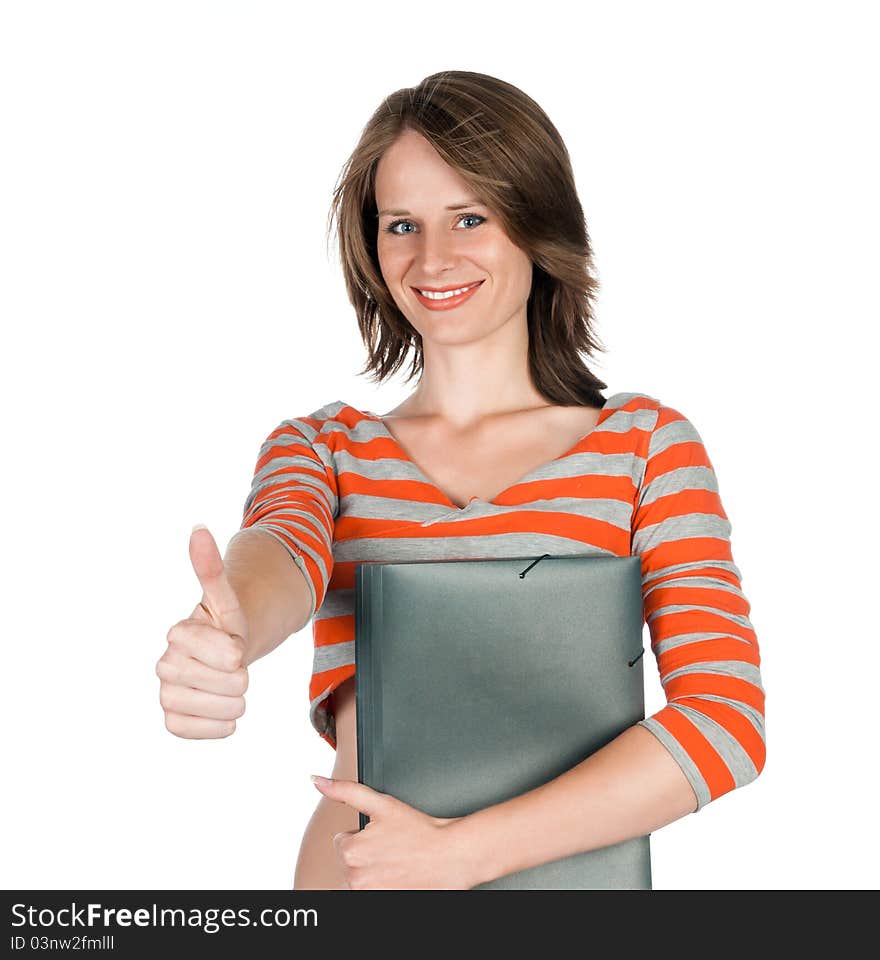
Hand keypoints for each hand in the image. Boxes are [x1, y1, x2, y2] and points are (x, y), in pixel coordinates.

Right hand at [156, 525, 249, 738]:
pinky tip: (222, 713)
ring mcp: (165, 692)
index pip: (226, 653)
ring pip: (213, 708)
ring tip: (231, 689)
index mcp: (179, 633)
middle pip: (225, 682)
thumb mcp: (226, 597)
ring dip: (234, 702)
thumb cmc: (225, 624)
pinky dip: (216, 726)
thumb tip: (198, 528)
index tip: (235, 645)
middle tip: (235, 667)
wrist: (222, 652)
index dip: (237, 652)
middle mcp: (165, 663)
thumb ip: (211, 569)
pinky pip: (191, 730)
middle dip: (241, 677)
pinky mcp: (171, 718)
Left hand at [310, 776, 473, 889]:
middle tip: (392, 847)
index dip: (364, 835)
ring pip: (359, 876)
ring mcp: (367, 893)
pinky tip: (395, 875)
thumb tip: (316, 781)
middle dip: (367, 853)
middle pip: (349, 860)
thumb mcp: (382, 803)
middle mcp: (354, 877)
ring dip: (373, 870)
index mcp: (350, 851)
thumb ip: (345, 790)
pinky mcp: (380, 901)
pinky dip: (380, 884)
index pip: (343, 841)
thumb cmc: (420, 831)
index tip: (383, 835)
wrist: (450, 856)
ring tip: (395, 861)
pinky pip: (370, 889)